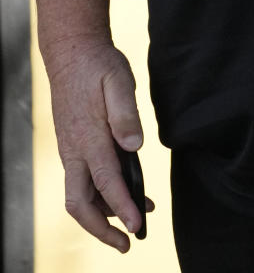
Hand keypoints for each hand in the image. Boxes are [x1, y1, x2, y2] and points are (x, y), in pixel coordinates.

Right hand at [45, 36, 151, 251]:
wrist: (71, 53)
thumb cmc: (97, 66)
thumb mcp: (118, 80)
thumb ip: (125, 113)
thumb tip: (134, 146)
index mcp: (87, 138)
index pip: (105, 181)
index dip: (122, 206)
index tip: (138, 225)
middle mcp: (74, 151)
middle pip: (80, 204)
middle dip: (102, 229)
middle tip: (128, 243)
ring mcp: (70, 151)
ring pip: (80, 196)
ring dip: (105, 213)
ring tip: (139, 218)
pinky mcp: (73, 147)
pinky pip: (82, 182)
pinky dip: (101, 195)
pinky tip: (125, 192)